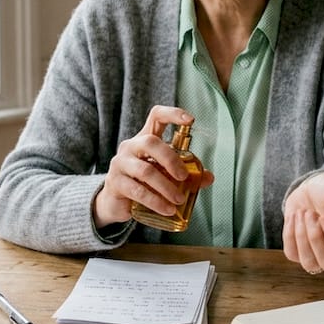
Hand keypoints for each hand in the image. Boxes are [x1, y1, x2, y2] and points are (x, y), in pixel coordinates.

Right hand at [93, 106, 214, 227]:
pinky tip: (167, 209)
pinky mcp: (115, 183)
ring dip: (166, 187)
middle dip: (171, 159)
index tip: (190, 120)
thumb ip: (186, 174)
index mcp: (144, 138)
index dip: (173, 114)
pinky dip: (155, 201)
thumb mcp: (164, 174)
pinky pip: (137, 191)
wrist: (114, 202)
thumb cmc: (142, 182)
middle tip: (184, 177)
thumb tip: (209, 177)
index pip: (156, 116)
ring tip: (179, 200)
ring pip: (145, 171)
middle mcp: (130, 147)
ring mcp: (120, 164)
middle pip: (150, 142)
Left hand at [282, 172, 323, 273]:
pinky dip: (290, 234)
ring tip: (302, 213)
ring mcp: (319, 256)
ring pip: (310, 263)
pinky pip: (292, 254)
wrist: (314, 187)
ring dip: (301, 237)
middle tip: (311, 213)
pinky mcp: (300, 252)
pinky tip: (295, 216)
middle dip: (316, 237)